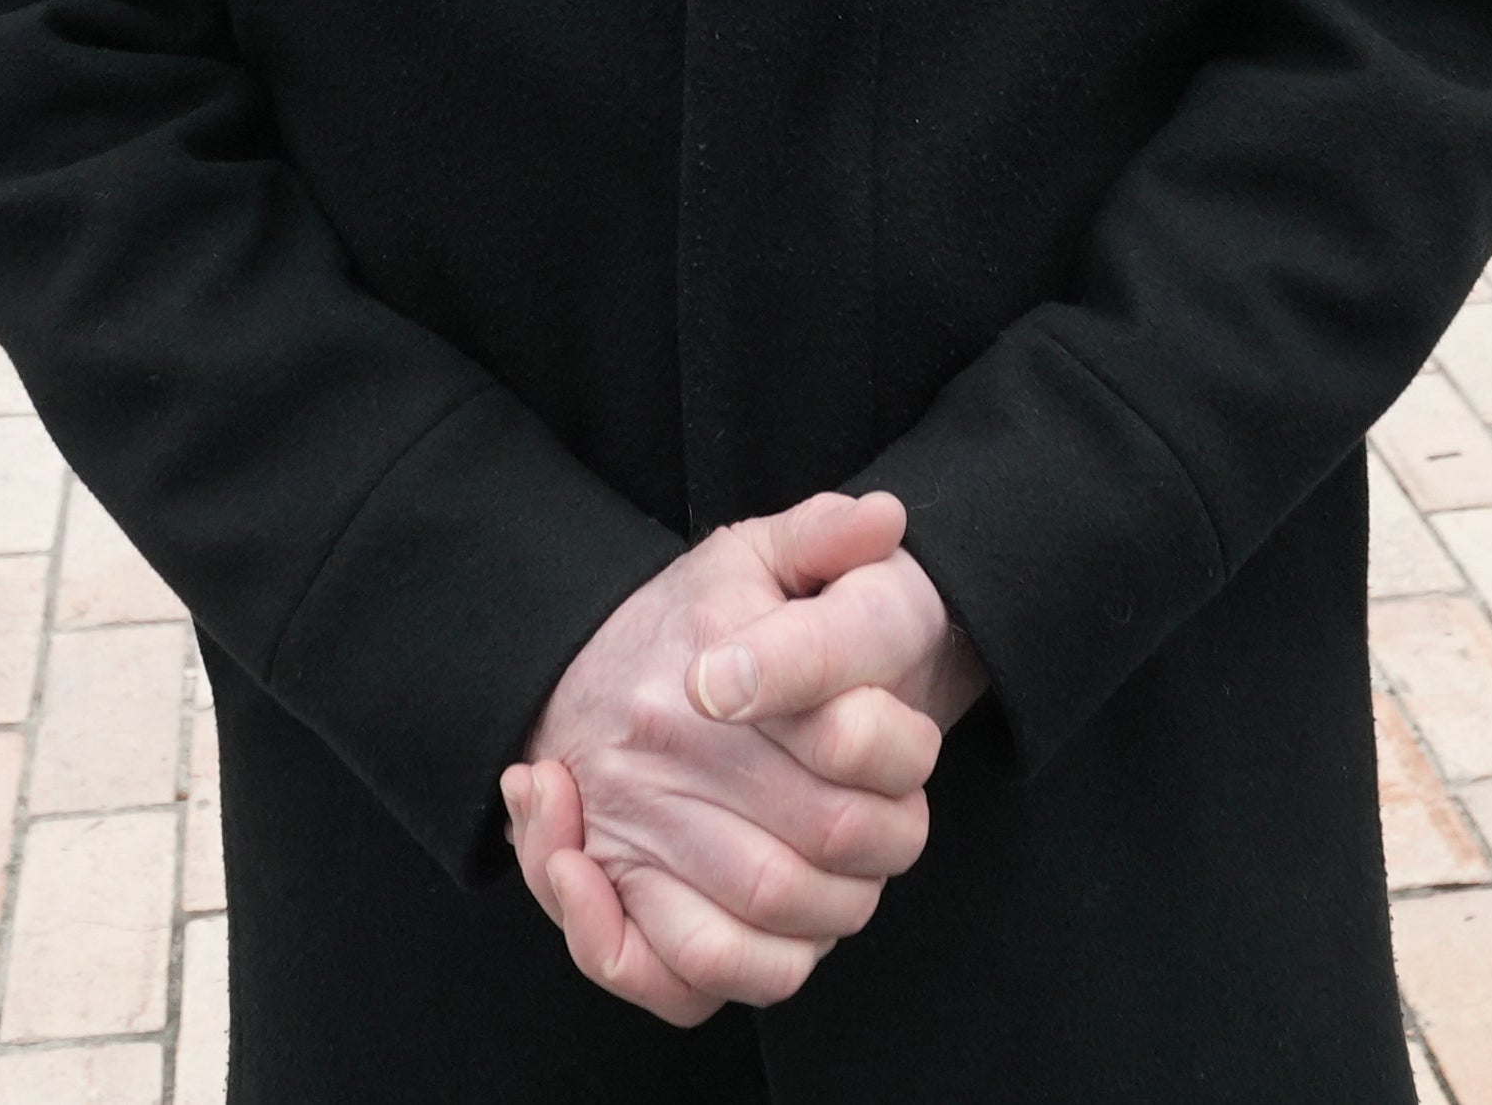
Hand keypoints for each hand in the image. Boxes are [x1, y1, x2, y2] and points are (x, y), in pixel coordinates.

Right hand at [500, 490, 958, 1021]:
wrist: (581, 667)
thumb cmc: (694, 622)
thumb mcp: (755, 557)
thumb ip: (825, 533)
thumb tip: (884, 521)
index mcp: (710, 662)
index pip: (852, 737)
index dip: (907, 756)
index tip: (910, 749)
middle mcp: (661, 746)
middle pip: (828, 835)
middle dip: (891, 843)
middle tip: (895, 828)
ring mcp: (628, 826)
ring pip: (773, 909)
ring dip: (838, 910)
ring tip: (848, 879)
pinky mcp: (609, 893)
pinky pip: (689, 971)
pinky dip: (759, 969)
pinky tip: (788, 937)